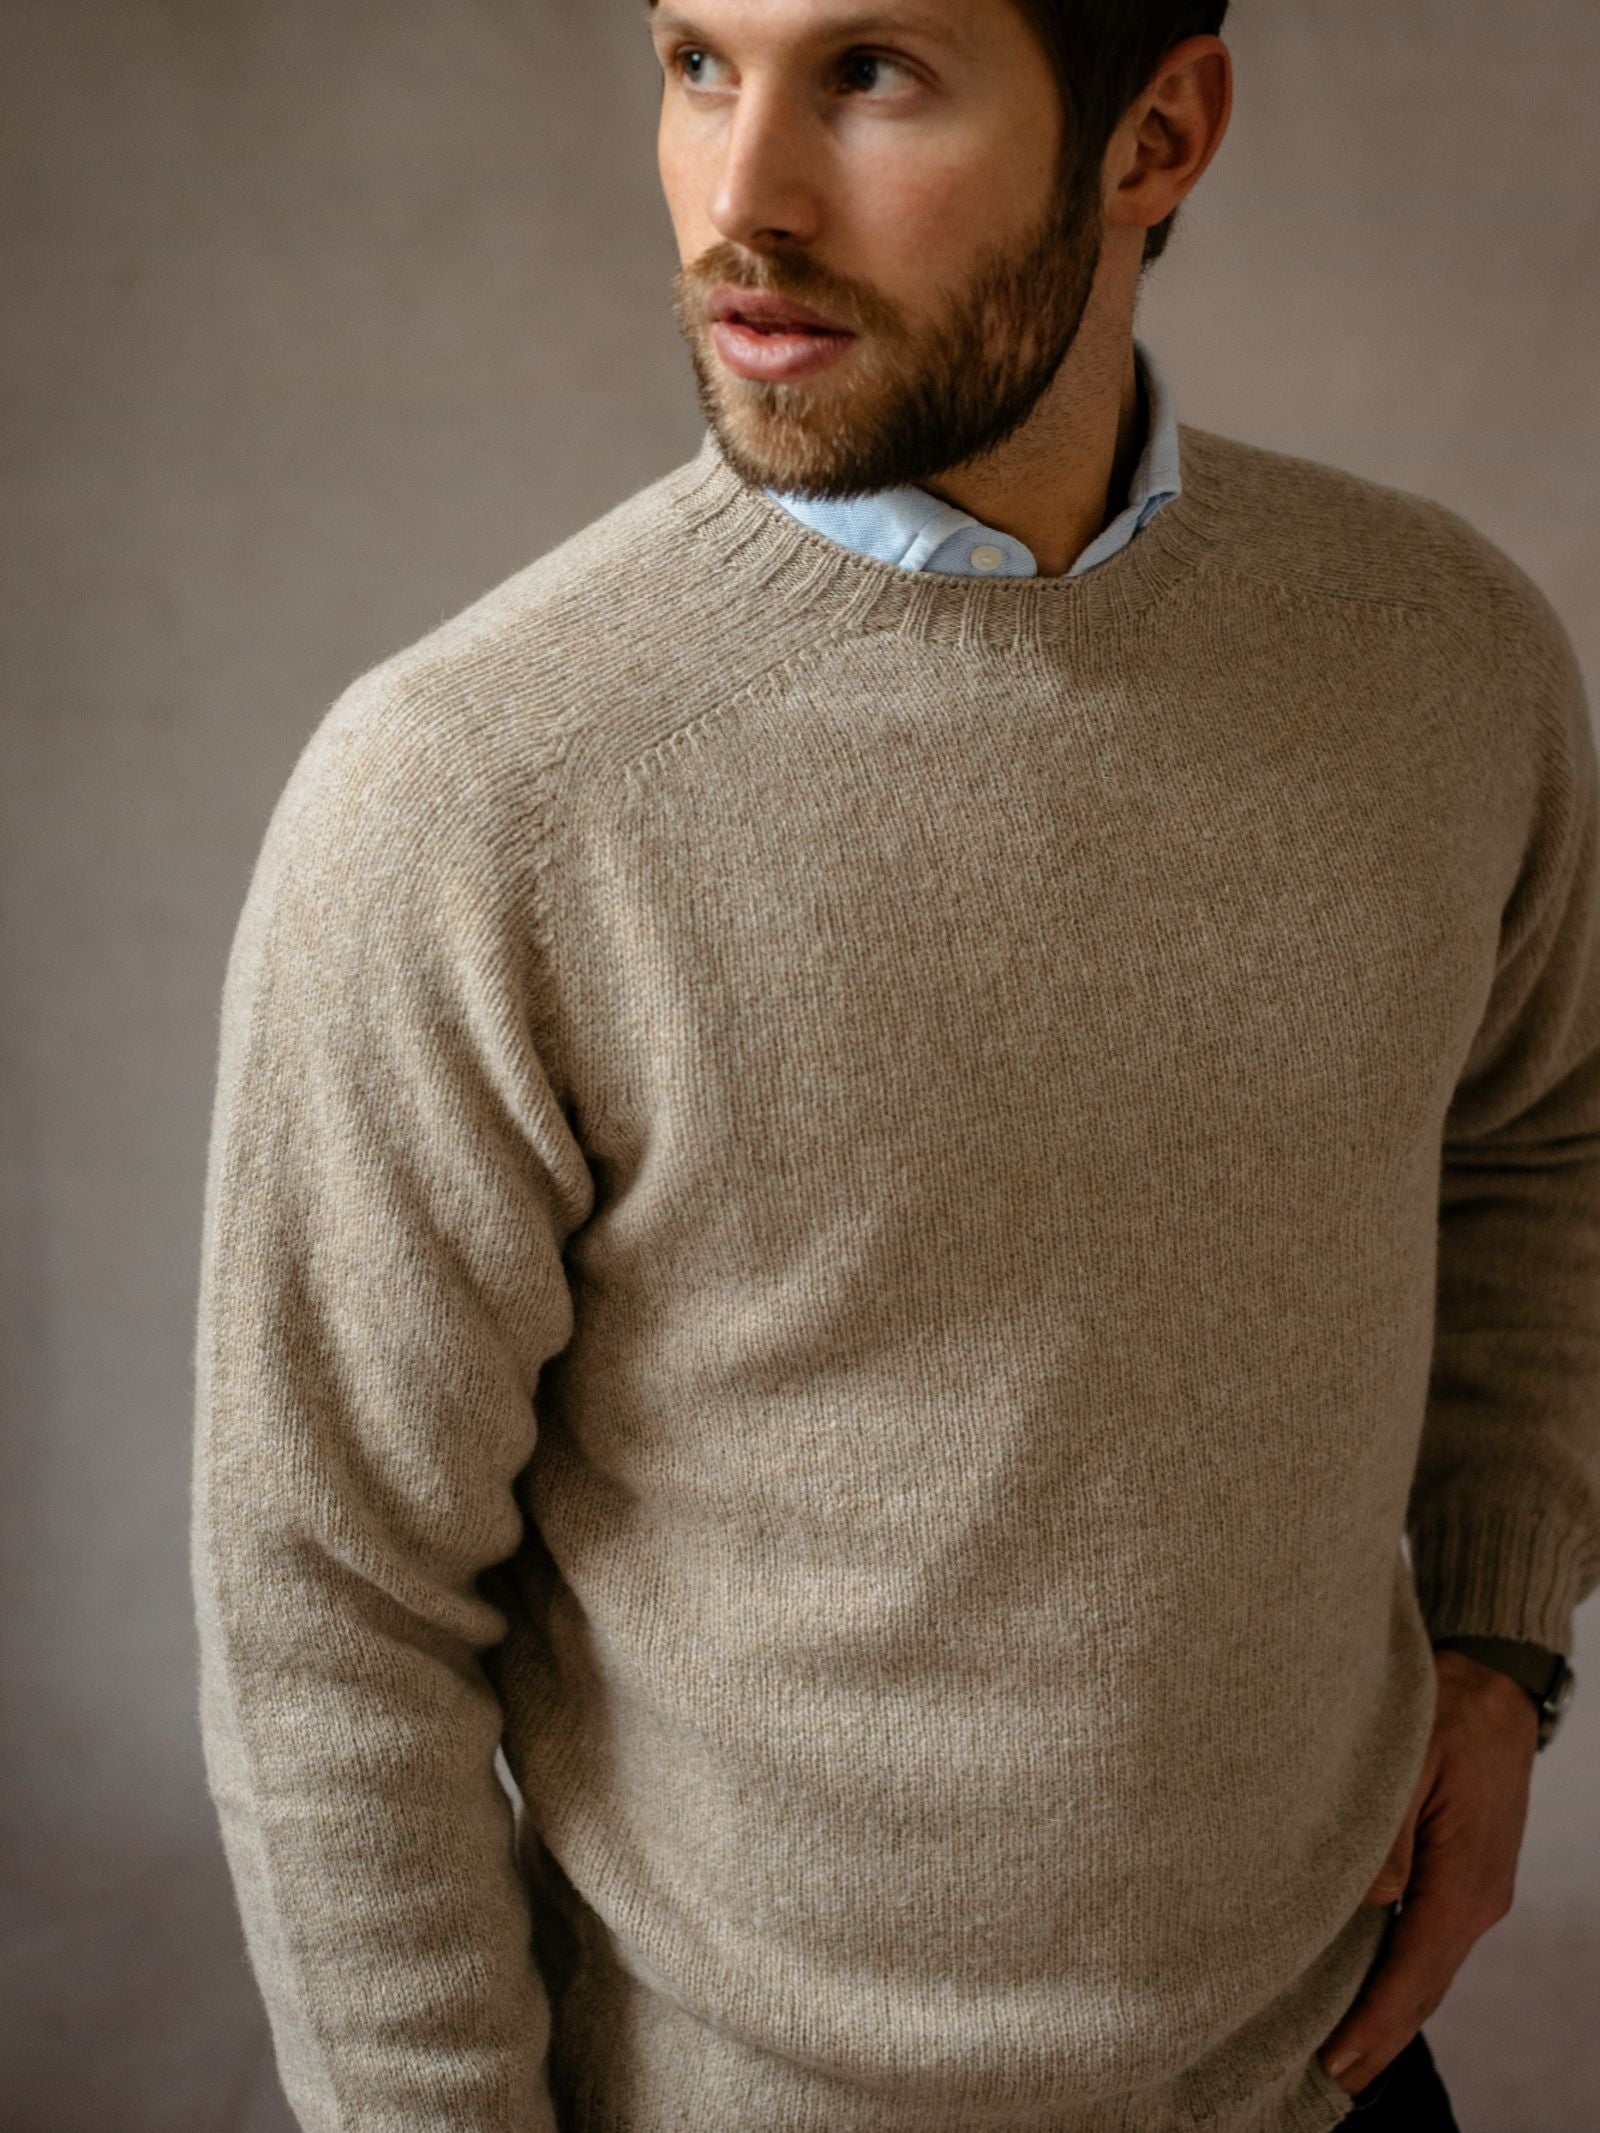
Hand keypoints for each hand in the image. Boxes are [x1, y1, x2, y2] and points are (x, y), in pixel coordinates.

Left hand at [1318, 1647, 1537, 2095]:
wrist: (1493, 1684)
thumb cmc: (1443, 1710)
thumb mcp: (1409, 1755)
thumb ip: (1385, 1831)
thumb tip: (1369, 1902)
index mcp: (1464, 1879)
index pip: (1414, 1973)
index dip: (1375, 2023)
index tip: (1336, 2064)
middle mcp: (1477, 1897)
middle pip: (1425, 1986)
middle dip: (1380, 2036)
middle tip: (1330, 2078)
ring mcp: (1477, 1889)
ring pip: (1430, 1966)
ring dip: (1391, 2009)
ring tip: (1343, 2050)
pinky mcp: (1467, 1873)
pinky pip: (1433, 1938)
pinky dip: (1403, 1972)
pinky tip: (1370, 1983)